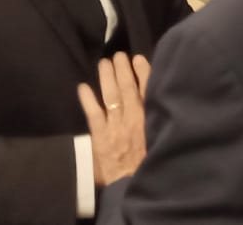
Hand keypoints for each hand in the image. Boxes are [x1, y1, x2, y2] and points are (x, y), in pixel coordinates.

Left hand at [76, 53, 152, 184]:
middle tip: (118, 55)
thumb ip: (158, 124)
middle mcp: (133, 120)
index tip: (138, 58)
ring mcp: (115, 127)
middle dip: (123, 70)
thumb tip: (160, 104)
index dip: (143, 73)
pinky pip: (93, 114)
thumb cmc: (149, 166)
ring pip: (111, 97)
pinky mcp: (101, 137)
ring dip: (107, 78)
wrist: (134, 188)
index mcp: (150, 121)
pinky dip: (87, 100)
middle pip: (127, 89)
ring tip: (104, 63)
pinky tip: (82, 87)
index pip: (147, 91)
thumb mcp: (160, 142)